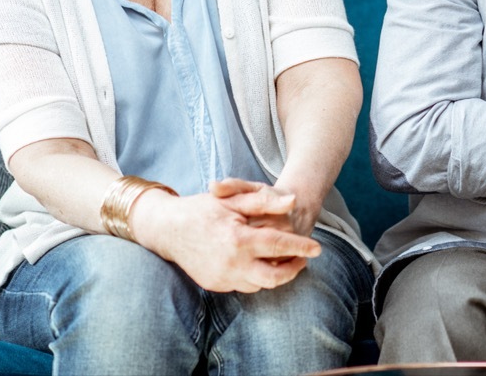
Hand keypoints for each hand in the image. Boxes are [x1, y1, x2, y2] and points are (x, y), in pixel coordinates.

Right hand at [129, 186, 320, 292]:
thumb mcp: (234, 199)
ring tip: (287, 261)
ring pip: (260, 285)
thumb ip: (265, 201)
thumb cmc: (203, 209)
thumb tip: (293, 201)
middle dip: (293, 269)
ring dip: (276, 275)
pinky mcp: (214, 285)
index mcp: (238, 240)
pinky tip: (263, 265)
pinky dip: (257, 278)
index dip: (301, 247)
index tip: (318, 248)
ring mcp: (221, 278)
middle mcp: (231, 264)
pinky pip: (243, 286)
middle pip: (274, 277)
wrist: (168, 229)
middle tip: (304, 259)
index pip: (279, 246)